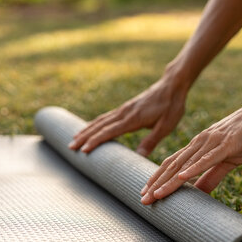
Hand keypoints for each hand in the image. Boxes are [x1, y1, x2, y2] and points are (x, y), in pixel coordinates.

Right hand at [69, 75, 188, 155]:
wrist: (172, 85)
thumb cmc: (171, 106)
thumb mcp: (166, 126)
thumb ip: (152, 141)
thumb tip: (139, 156)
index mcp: (133, 119)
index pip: (109, 132)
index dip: (96, 141)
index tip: (83, 150)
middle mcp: (124, 113)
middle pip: (99, 126)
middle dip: (84, 137)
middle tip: (70, 147)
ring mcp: (124, 109)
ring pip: (100, 120)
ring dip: (86, 129)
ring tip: (74, 138)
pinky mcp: (126, 108)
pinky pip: (106, 117)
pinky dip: (95, 123)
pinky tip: (90, 128)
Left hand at [140, 96, 241, 203]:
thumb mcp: (227, 159)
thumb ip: (211, 175)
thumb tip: (198, 192)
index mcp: (198, 146)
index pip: (172, 164)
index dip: (157, 179)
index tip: (146, 194)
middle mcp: (199, 143)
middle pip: (172, 165)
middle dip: (157, 184)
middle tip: (143, 199)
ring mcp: (212, 142)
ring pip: (185, 164)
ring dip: (169, 181)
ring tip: (156, 194)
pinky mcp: (227, 144)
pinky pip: (207, 158)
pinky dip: (194, 168)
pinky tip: (182, 178)